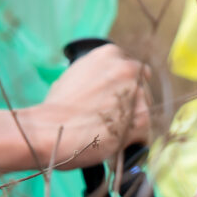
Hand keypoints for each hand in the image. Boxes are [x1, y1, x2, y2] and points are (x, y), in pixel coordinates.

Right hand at [27, 43, 150, 167]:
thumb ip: (98, 75)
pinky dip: (132, 141)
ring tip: (107, 131)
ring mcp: (136, 94)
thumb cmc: (57, 107)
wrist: (52, 130)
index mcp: (110, 54)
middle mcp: (127, 69)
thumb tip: (106, 85)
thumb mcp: (75, 75)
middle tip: (112, 116)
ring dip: (131, 121)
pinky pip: (144, 132)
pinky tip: (115, 143)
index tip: (118, 96)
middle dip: (130, 102)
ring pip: (143, 109)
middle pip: (141, 87)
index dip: (125, 85)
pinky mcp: (141, 119)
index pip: (131, 67)